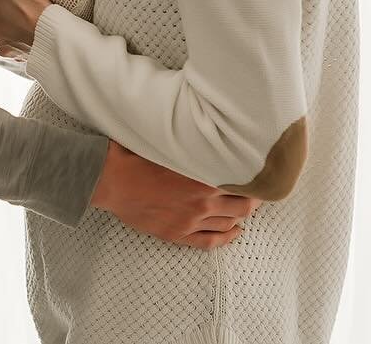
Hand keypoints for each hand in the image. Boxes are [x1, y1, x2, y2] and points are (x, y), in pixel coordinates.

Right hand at [91, 141, 260, 248]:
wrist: (111, 180)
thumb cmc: (137, 157)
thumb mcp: (170, 144)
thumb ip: (195, 144)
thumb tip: (211, 129)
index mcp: (202, 176)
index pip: (243, 182)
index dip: (256, 180)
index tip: (260, 173)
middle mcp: (202, 202)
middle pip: (243, 205)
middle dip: (254, 200)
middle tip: (258, 192)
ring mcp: (191, 221)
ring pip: (229, 224)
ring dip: (241, 217)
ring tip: (247, 209)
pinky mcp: (178, 233)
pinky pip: (210, 241)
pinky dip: (226, 238)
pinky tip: (234, 233)